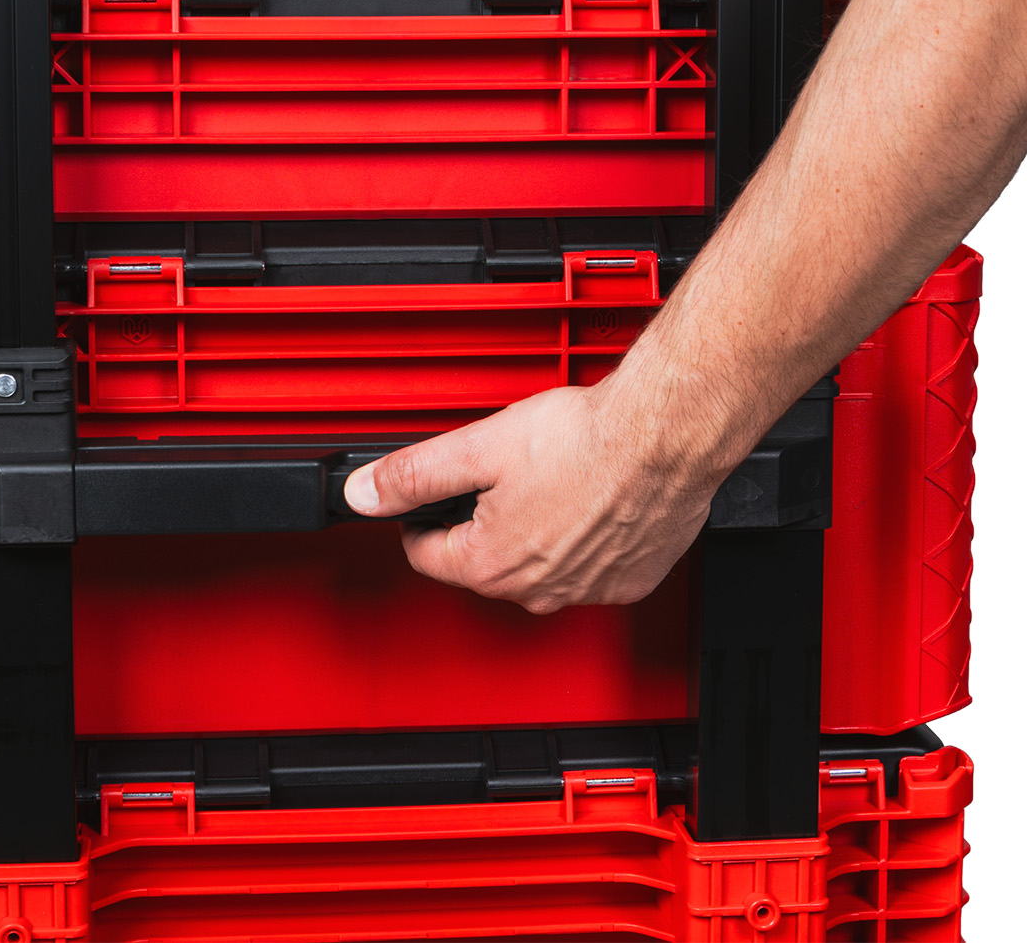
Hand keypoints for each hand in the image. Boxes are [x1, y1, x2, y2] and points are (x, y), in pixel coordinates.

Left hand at [342, 382, 717, 611]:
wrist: (663, 436)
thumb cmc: (584, 441)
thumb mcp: (477, 447)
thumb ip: (413, 475)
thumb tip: (363, 493)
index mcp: (491, 565)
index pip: (426, 554)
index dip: (422, 516)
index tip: (434, 496)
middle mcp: (538, 591)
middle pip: (483, 561)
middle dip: (481, 520)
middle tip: (501, 474)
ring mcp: (588, 589)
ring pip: (537, 566)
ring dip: (533, 530)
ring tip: (549, 479)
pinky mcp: (629, 581)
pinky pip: (590, 568)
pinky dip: (583, 541)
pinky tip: (588, 500)